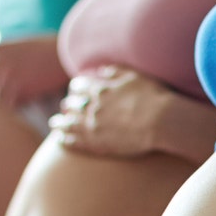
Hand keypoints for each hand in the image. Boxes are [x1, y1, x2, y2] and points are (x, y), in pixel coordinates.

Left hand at [0, 36, 67, 105]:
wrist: (64, 53)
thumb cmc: (41, 50)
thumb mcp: (13, 46)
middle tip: (8, 89)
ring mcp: (6, 77)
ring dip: (9, 98)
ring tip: (25, 87)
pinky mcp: (20, 90)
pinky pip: (12, 105)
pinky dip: (21, 103)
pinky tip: (33, 91)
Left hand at [50, 66, 172, 156]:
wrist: (161, 121)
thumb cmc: (154, 97)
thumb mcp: (136, 77)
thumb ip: (117, 72)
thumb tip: (103, 70)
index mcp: (101, 89)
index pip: (81, 86)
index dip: (76, 87)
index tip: (74, 88)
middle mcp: (93, 107)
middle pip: (72, 104)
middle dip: (67, 104)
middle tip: (63, 106)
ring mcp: (93, 126)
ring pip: (69, 124)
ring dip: (59, 123)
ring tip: (54, 123)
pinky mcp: (97, 144)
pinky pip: (74, 142)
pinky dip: (64, 140)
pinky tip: (58, 140)